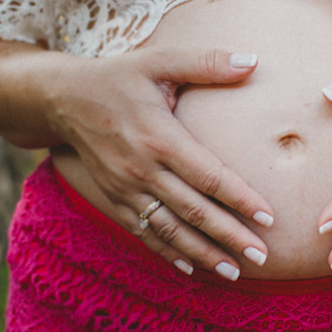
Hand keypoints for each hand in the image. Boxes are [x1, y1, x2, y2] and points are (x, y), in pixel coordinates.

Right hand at [46, 47, 273, 279]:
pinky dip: (167, 253)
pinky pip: (143, 232)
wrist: (63, 98)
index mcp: (159, 137)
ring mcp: (124, 189)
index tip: (268, 217)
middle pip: (194, 211)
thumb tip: (253, 61)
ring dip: (203, 253)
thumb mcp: (160, 60)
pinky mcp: (112, 199)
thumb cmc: (119, 76)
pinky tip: (191, 268)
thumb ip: (206, 62)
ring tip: (234, 271)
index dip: (240, 198)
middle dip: (230, 236)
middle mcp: (142, 169)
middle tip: (262, 255)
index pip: (209, 175)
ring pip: (170, 230)